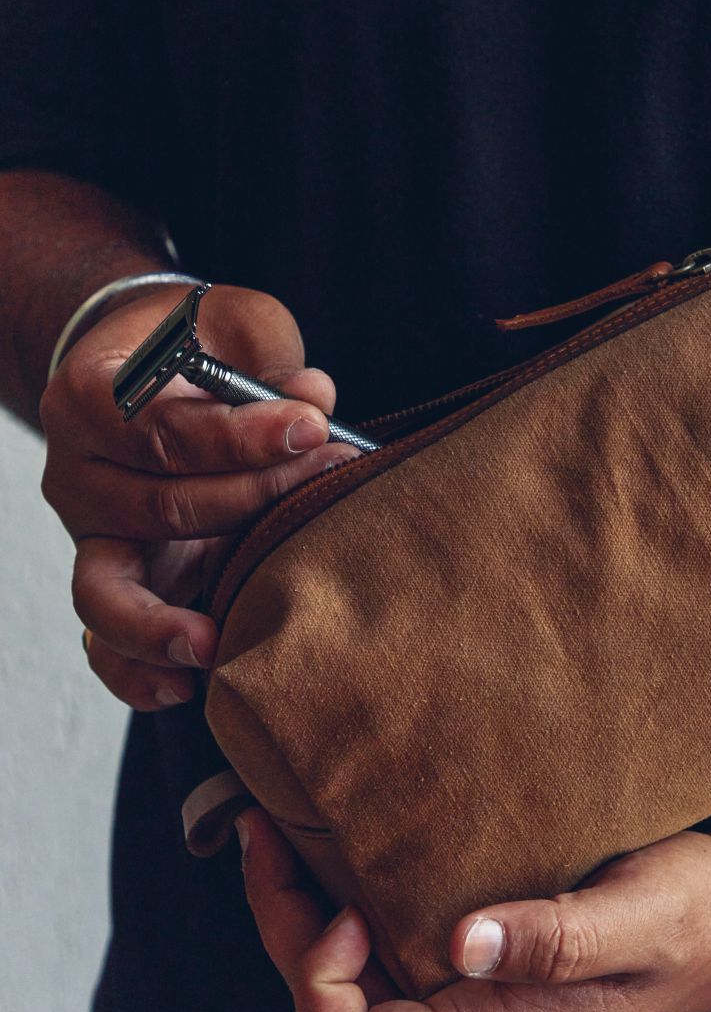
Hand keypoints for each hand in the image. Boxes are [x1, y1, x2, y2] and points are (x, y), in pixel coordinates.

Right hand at [40, 283, 359, 709]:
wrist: (141, 372)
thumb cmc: (195, 348)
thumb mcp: (230, 323)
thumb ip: (267, 353)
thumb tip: (315, 399)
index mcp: (93, 398)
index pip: (165, 431)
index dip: (244, 435)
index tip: (314, 428)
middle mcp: (79, 471)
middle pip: (162, 507)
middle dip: (255, 500)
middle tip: (330, 482)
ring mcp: (94, 534)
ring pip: (109, 589)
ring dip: (167, 620)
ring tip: (216, 646)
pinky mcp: (118, 575)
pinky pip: (104, 638)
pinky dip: (133, 670)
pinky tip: (179, 688)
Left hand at [237, 808, 710, 1011]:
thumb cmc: (698, 914)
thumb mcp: (639, 917)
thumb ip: (556, 940)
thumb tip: (461, 943)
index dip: (316, 980)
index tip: (340, 896)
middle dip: (288, 931)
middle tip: (268, 831)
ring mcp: (478, 1010)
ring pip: (357, 986)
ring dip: (311, 916)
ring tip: (291, 830)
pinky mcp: (488, 975)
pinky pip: (392, 958)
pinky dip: (356, 906)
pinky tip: (354, 848)